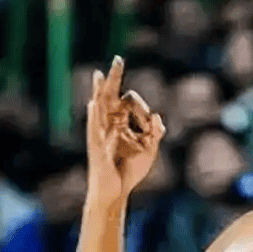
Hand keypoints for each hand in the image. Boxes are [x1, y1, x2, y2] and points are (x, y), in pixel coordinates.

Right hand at [86, 56, 165, 206]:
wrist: (115, 192)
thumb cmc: (129, 172)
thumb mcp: (148, 150)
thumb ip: (155, 133)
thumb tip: (158, 117)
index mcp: (120, 123)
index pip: (129, 102)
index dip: (143, 109)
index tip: (152, 124)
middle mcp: (108, 124)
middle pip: (109, 95)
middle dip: (113, 78)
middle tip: (118, 59)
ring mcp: (100, 134)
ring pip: (99, 107)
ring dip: (99, 90)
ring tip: (98, 75)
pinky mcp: (96, 146)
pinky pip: (94, 129)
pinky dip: (94, 116)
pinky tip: (94, 103)